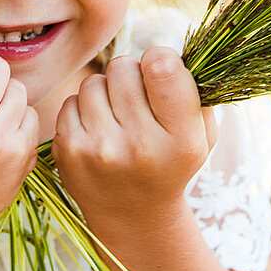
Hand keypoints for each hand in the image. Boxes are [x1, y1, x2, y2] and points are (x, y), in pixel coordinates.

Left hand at [52, 46, 217, 228]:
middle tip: (138, 100)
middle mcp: (139, 146)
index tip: (161, 74)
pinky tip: (98, 131)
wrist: (134, 216)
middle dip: (131, 75)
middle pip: (123, 67)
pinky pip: (70, 101)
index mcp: (181, 140)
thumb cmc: (172, 162)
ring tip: (118, 118)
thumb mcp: (202, 135)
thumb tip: (167, 54)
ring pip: (93, 82)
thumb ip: (194, 91)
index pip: (162, 67)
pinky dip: (84, 109)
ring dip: (106, 92)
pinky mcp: (69, 152)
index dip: (160, 59)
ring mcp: (99, 150)